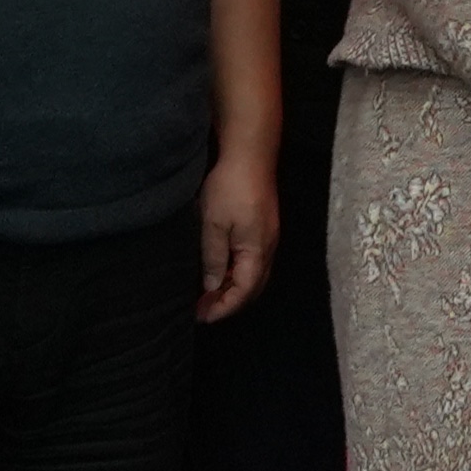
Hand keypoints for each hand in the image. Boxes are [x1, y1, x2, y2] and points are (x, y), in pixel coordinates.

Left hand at [198, 142, 278, 324]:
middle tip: (202, 310)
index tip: (201, 317)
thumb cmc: (230, 188)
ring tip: (208, 294)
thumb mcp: (213, 225)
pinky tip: (221, 269)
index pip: (243, 292)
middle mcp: (269, 248)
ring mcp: (269, 236)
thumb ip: (214, 259)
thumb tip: (213, 287)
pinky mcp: (264, 226)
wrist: (250, 153)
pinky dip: (237, 272)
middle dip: (229, 302)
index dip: (223, 308)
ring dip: (233, 287)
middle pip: (253, 287)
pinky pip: (253, 261)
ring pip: (254, 274)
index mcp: (257, 252)